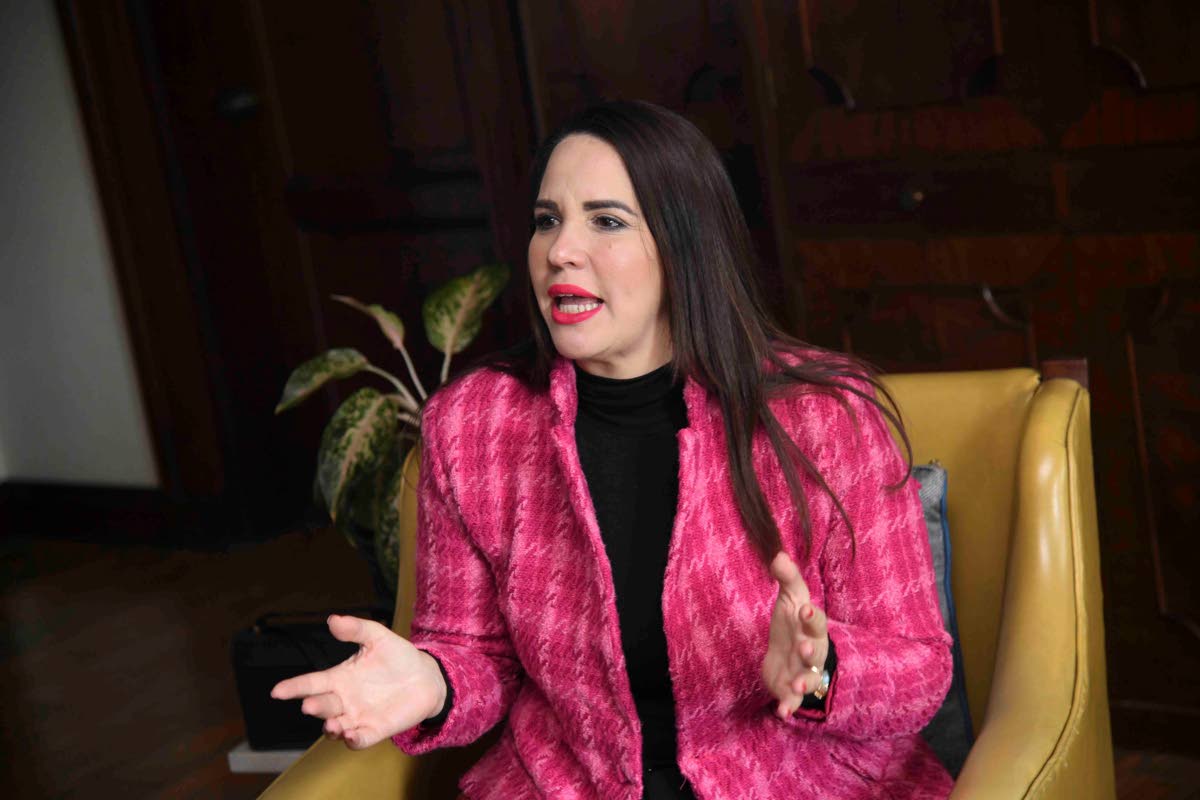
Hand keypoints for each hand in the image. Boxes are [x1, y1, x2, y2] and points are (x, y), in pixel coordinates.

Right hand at [270, 615, 446, 748]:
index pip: (311, 683)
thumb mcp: (378, 637)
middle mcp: (344, 700)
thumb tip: (333, 619)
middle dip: (315, 706)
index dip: (294, 687)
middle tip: (309, 705)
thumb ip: (356, 629)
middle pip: (322, 706)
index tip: (277, 691)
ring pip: (336, 727)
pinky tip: (352, 736)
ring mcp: (358, 717)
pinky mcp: (375, 730)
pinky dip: (354, 740)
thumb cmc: (397, 656)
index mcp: (340, 677)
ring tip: (332, 725)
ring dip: (331, 728)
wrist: (426, 676)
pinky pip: (360, 740)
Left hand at [761, 551, 829, 719]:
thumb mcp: (790, 598)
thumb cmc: (792, 623)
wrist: (787, 653)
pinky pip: (793, 701)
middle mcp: (811, 651)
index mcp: (810, 627)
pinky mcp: (791, 690)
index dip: (810, 617)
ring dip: (805, 683)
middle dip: (811, 651)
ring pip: (809, 679)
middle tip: (805, 649)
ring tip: (799, 686)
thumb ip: (786, 577)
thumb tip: (776, 554)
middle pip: (815, 652)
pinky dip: (789, 707)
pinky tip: (782, 713)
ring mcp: (803, 672)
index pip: (815, 621)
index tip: (803, 610)